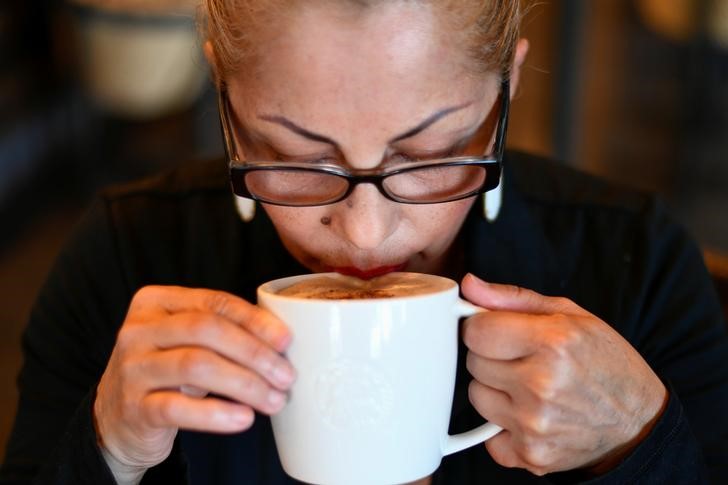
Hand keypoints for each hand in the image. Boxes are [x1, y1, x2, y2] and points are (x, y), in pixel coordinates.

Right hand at [93, 286, 294, 481]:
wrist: (116, 418)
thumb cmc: (167, 373)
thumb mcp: (187, 342)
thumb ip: (222, 331)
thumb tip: (281, 340)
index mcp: (155, 302)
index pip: (214, 303)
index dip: (254, 320)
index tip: (286, 340)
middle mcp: (138, 329)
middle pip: (206, 330)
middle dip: (254, 353)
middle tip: (286, 375)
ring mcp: (131, 368)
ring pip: (196, 365)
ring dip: (244, 383)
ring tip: (273, 400)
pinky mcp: (132, 407)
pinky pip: (178, 408)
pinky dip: (217, 414)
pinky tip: (243, 418)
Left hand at [461, 274, 666, 475]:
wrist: (639, 423)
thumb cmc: (606, 362)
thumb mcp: (570, 315)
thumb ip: (513, 299)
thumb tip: (469, 285)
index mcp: (552, 342)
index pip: (475, 332)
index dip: (482, 329)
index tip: (497, 332)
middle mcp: (541, 384)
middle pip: (473, 363)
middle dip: (493, 358)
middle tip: (524, 360)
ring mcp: (534, 423)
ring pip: (477, 397)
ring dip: (496, 391)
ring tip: (530, 387)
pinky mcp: (531, 454)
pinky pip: (489, 436)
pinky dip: (504, 428)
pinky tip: (532, 415)